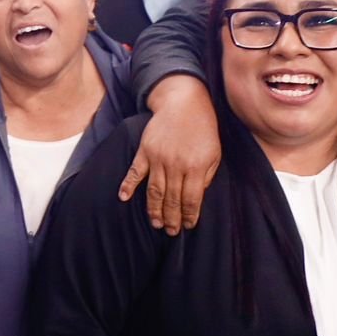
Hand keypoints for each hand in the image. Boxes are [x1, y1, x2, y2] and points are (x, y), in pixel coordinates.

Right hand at [122, 76, 220, 233]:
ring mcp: (158, 158)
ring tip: (155, 223)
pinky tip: (123, 197)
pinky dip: (127, 185)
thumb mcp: (214, 153)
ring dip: (154, 210)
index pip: (191, 199)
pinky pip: (135, 171)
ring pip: (154, 191)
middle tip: (170, 231)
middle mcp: (175, 165)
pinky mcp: (145, 150)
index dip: (189, 216)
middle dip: (171, 218)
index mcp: (195, 166)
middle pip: (172, 199)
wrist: (184, 103)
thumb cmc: (203, 129)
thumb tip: (196, 197)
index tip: (187, 226)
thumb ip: (207, 176)